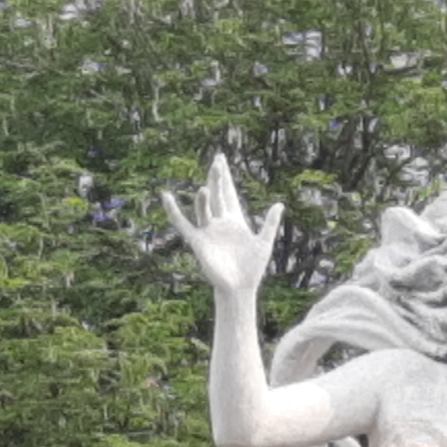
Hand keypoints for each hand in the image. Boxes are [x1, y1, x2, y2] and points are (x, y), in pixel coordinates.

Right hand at [160, 153, 280, 295]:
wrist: (239, 287)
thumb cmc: (252, 268)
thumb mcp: (264, 243)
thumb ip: (269, 223)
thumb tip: (279, 203)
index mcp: (235, 221)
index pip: (229, 194)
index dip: (226, 178)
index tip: (222, 160)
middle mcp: (220, 222)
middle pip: (217, 195)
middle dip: (217, 178)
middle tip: (218, 160)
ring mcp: (208, 230)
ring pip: (204, 207)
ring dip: (206, 198)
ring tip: (208, 187)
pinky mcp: (198, 241)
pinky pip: (183, 223)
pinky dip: (174, 211)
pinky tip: (167, 197)